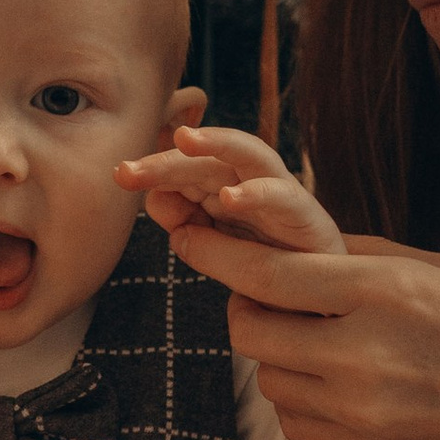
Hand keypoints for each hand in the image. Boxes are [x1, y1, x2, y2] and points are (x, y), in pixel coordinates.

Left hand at [117, 120, 344, 255]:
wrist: (321, 300)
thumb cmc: (265, 265)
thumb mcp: (212, 245)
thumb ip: (183, 220)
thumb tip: (153, 198)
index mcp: (225, 185)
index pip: (184, 167)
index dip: (152, 167)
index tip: (119, 173)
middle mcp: (251, 181)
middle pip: (207, 158)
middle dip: (167, 160)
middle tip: (128, 169)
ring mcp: (281, 194)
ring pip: (250, 156)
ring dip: (217, 144)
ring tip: (183, 139)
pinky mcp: (307, 216)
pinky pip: (284, 197)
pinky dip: (257, 194)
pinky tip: (230, 197)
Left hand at [155, 208, 439, 439]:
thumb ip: (364, 257)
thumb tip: (293, 240)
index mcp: (386, 294)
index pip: (264, 275)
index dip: (212, 254)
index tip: (186, 237)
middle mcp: (365, 356)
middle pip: (250, 331)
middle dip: (247, 305)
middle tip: (273, 294)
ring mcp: (364, 415)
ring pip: (269, 380)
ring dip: (278, 355)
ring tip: (324, 339)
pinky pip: (298, 422)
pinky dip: (304, 398)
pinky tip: (346, 382)